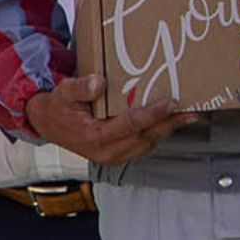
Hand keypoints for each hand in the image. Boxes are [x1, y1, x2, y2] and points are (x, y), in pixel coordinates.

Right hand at [25, 75, 196, 166]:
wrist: (47, 125)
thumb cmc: (58, 106)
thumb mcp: (63, 91)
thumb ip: (80, 87)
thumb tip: (99, 82)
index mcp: (94, 136)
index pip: (131, 124)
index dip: (153, 114)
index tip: (172, 103)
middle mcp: (106, 151)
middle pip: (145, 137)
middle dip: (170, 124)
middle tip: (192, 112)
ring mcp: (112, 157)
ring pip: (147, 144)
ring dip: (167, 130)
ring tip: (187, 117)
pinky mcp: (116, 156)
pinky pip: (142, 146)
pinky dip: (157, 134)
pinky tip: (168, 123)